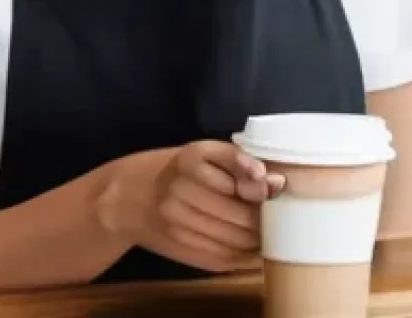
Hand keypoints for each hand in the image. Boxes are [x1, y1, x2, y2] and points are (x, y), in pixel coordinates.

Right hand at [100, 142, 285, 272]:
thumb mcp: (204, 153)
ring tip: (272, 229)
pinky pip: (223, 258)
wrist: (131, 198)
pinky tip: (256, 247)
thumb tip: (277, 182)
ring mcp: (179, 224)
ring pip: (235, 239)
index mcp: (192, 158)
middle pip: (240, 213)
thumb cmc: (178, 170)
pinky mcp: (182, 249)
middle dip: (266, 216)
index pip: (239, 176)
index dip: (264, 186)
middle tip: (281, 211)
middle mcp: (182, 191)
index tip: (279, 186)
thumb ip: (239, 161)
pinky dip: (246, 256)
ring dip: (260, 238)